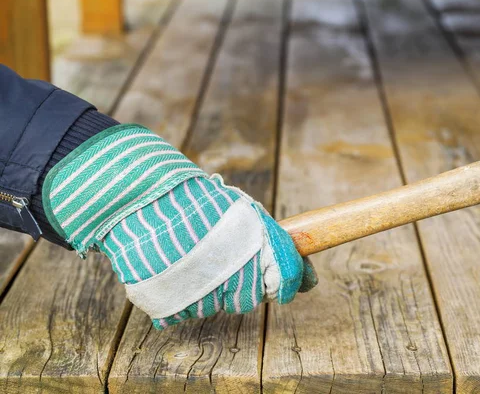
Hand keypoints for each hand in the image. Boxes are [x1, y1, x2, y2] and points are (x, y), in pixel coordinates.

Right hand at [100, 175, 317, 328]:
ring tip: (193, 255)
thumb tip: (309, 280)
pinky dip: (184, 294)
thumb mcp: (244, 212)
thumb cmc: (196, 200)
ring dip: (211, 286)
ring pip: (218, 303)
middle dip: (244, 280)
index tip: (284, 280)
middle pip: (252, 297)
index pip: (289, 280)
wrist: (143, 197)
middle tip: (223, 256)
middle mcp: (237, 279)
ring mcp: (204, 297)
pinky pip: (187, 309)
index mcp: (260, 251)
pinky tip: (175, 267)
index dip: (289, 280)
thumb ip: (277, 246)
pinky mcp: (174, 308)